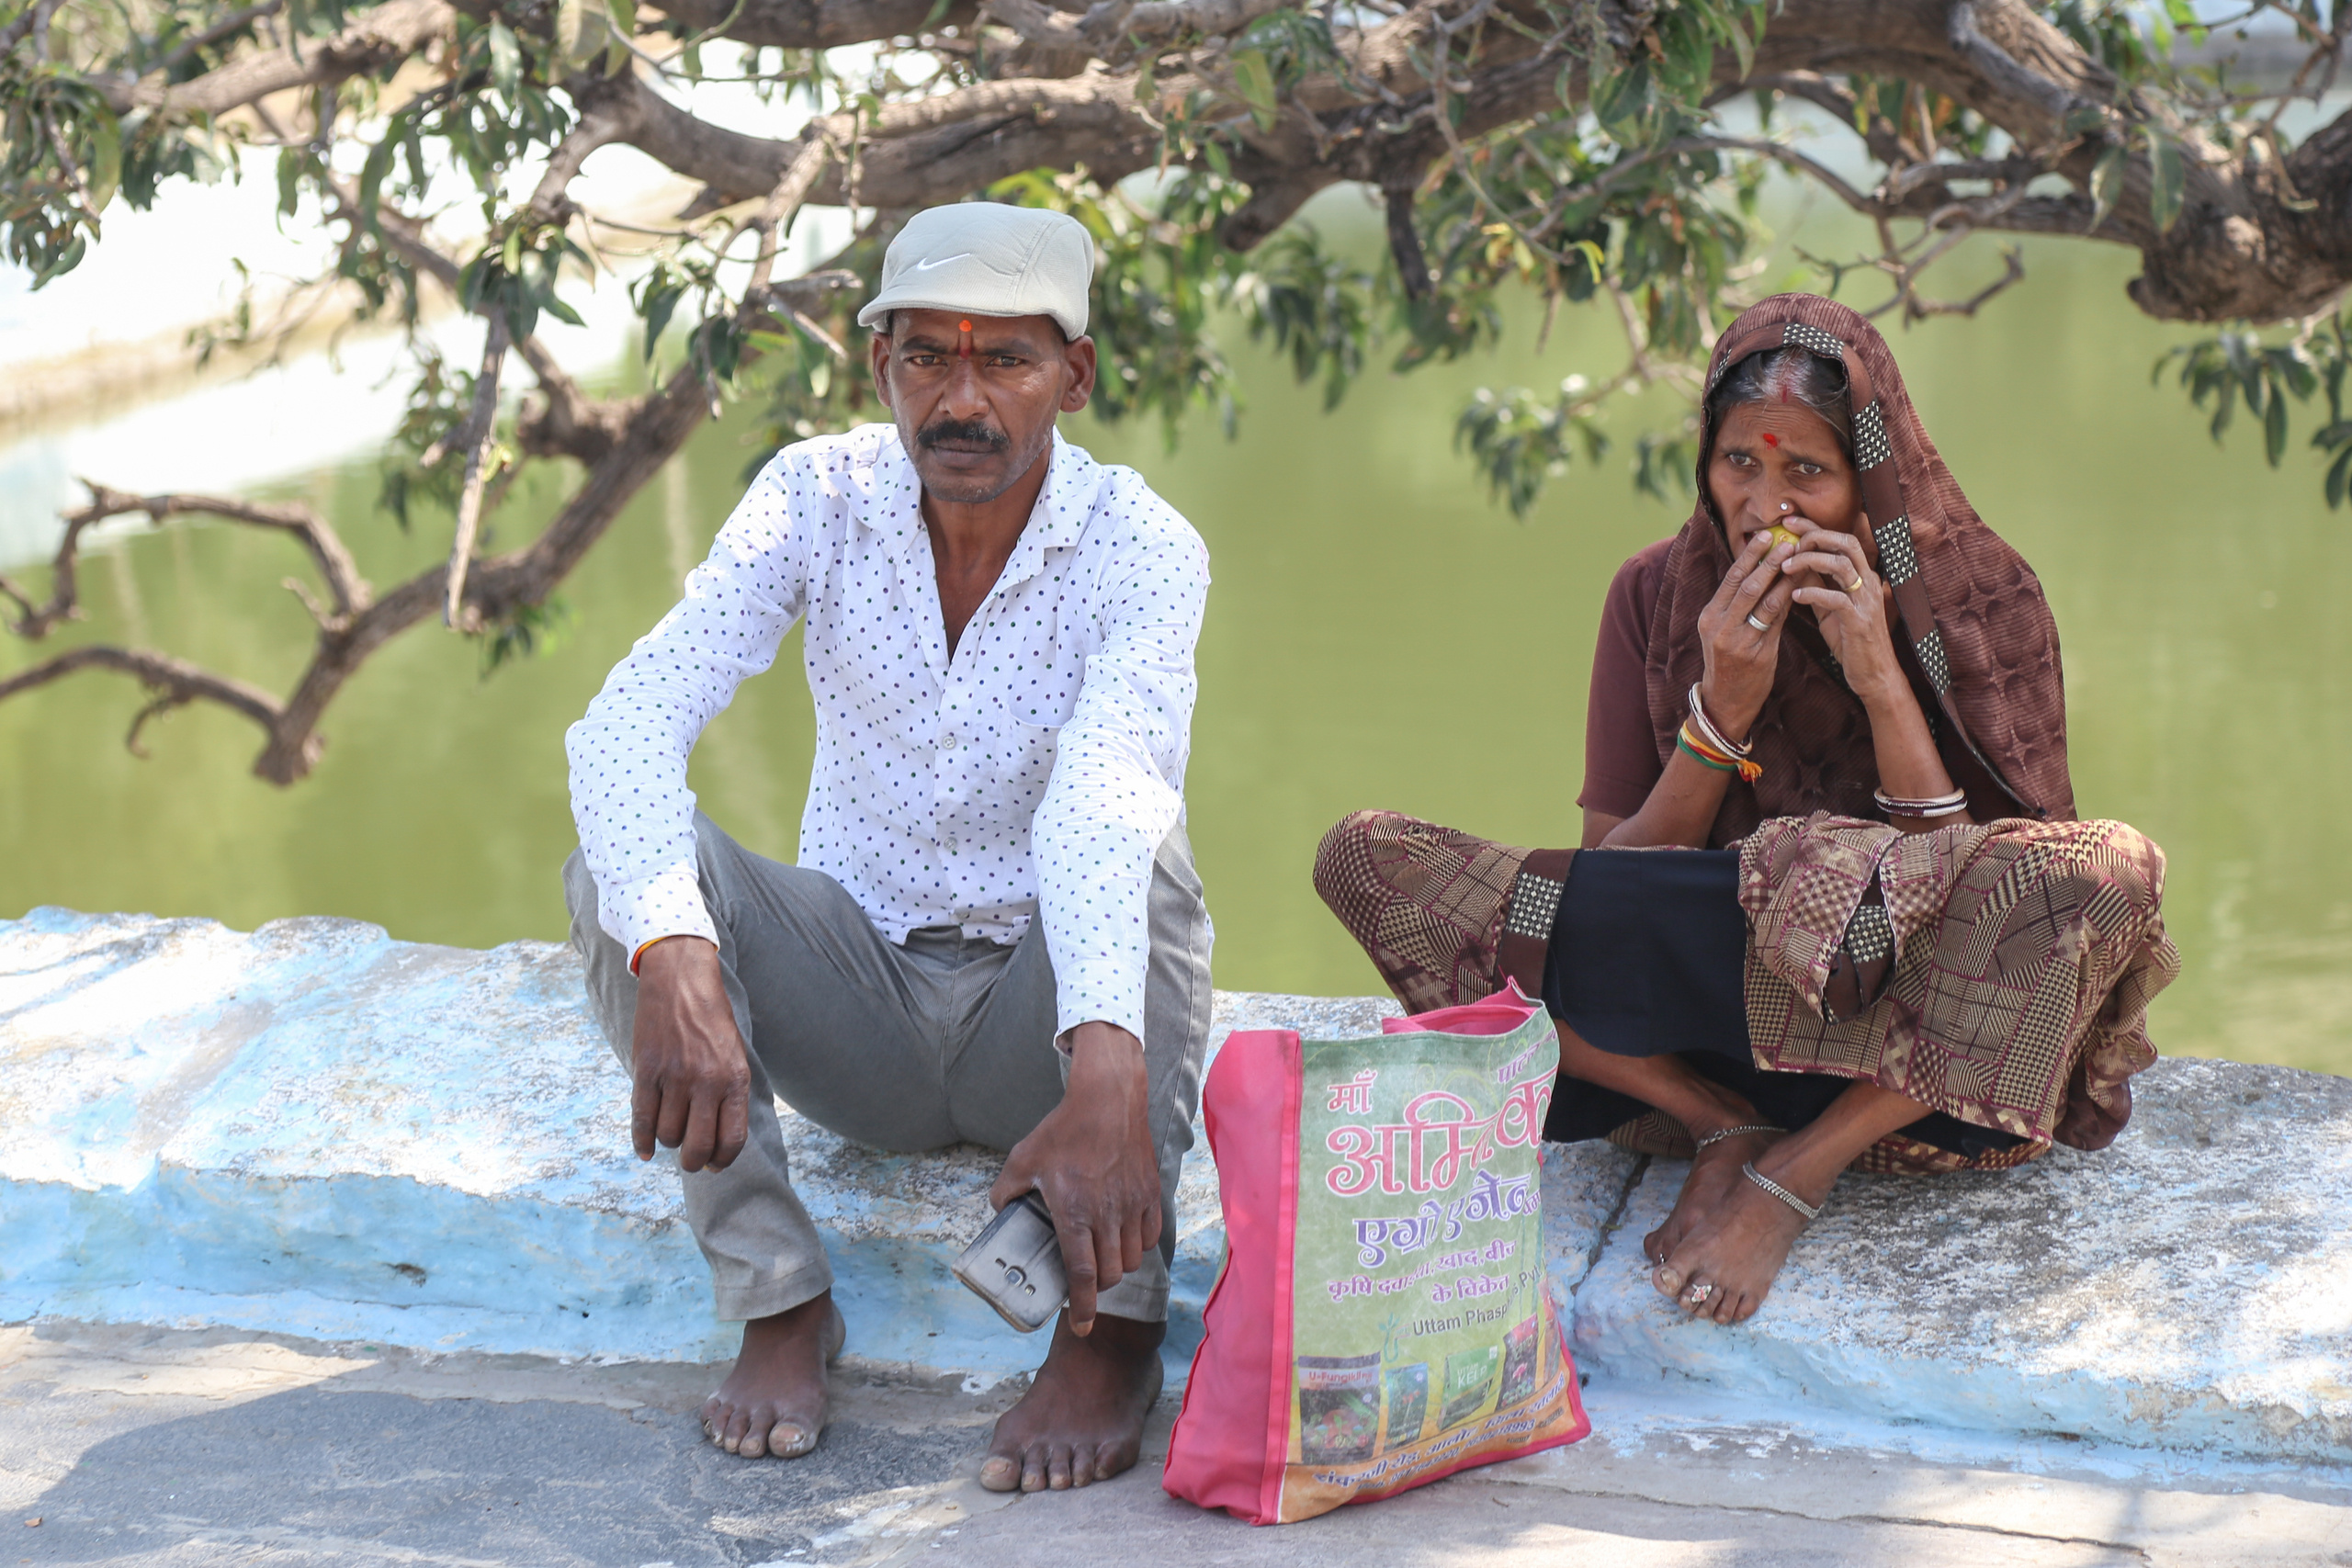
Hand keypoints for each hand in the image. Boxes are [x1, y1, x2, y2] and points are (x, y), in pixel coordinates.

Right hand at [630, 936, 752, 1172]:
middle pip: (697, 1146)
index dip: (723, 1160)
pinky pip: (641, 1118)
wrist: (681, 978)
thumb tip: (722, 1137)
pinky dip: (641, 1140)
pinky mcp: (646, 1070)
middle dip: (694, 1161)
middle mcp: (706, 1081)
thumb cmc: (711, 1017)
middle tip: (691, 1160)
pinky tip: (646, 1151)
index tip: (715, 1165)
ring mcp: (674, 1077)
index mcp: (734, 1079)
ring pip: (668, 1134)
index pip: (732, 1138)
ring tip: (672, 1132)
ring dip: (669, 1141)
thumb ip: (730, 1092)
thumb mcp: (734, 1053)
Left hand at [989, 1022, 1158, 1335]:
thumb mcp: (1022, 1158)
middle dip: (1096, 1287)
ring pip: (1131, 1260)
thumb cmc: (1063, 1129)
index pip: (1083, 1274)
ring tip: (1101, 1255)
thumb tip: (1000, 1212)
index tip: (1081, 1327)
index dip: (1082, 1307)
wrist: (1108, 1099)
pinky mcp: (1150, 1194)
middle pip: (1109, 1274)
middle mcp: (1107, 1214)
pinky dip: (1137, 1246)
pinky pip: (1150, 1237)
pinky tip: (1123, 1236)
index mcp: (1074, 1211)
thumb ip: (1006, 1191)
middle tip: (1083, 1280)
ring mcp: (1133, 1205)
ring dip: (1116, 1267)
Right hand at [1693, 527, 1800, 737]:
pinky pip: (1776, 622)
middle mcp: (1719, 627)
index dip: (1749, 555)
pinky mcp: (1757, 654)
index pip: (1730, 578)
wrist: (1726, 700)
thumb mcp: (1723, 631)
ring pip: (1763, 602)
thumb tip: (1762, 570)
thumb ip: (1739, 604)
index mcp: (1709, 616)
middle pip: (1746, 585)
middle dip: (1768, 560)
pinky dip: (1789, 601)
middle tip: (1788, 540)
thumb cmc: (1728, 661)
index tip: (1765, 534)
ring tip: (1799, 559)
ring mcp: (1737, 641)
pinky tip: (1801, 588)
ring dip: (1783, 578)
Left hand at [1781, 524, 1903, 704]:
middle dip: (1815, 536)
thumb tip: (1795, 563)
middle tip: (1787, 542)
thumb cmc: (1849, 639)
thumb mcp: (1830, 607)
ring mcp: (1866, 600)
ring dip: (1810, 561)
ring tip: (1785, 568)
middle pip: (1845, 542)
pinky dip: (1813, 593)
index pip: (1840, 540)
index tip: (1788, 521)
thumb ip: (1818, 584)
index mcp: (1861, 576)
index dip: (1814, 527)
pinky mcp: (1859, 620)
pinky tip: (1794, 596)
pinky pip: (1836, 598)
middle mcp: (1868, 582)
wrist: (1873, 673)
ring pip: (1841, 565)